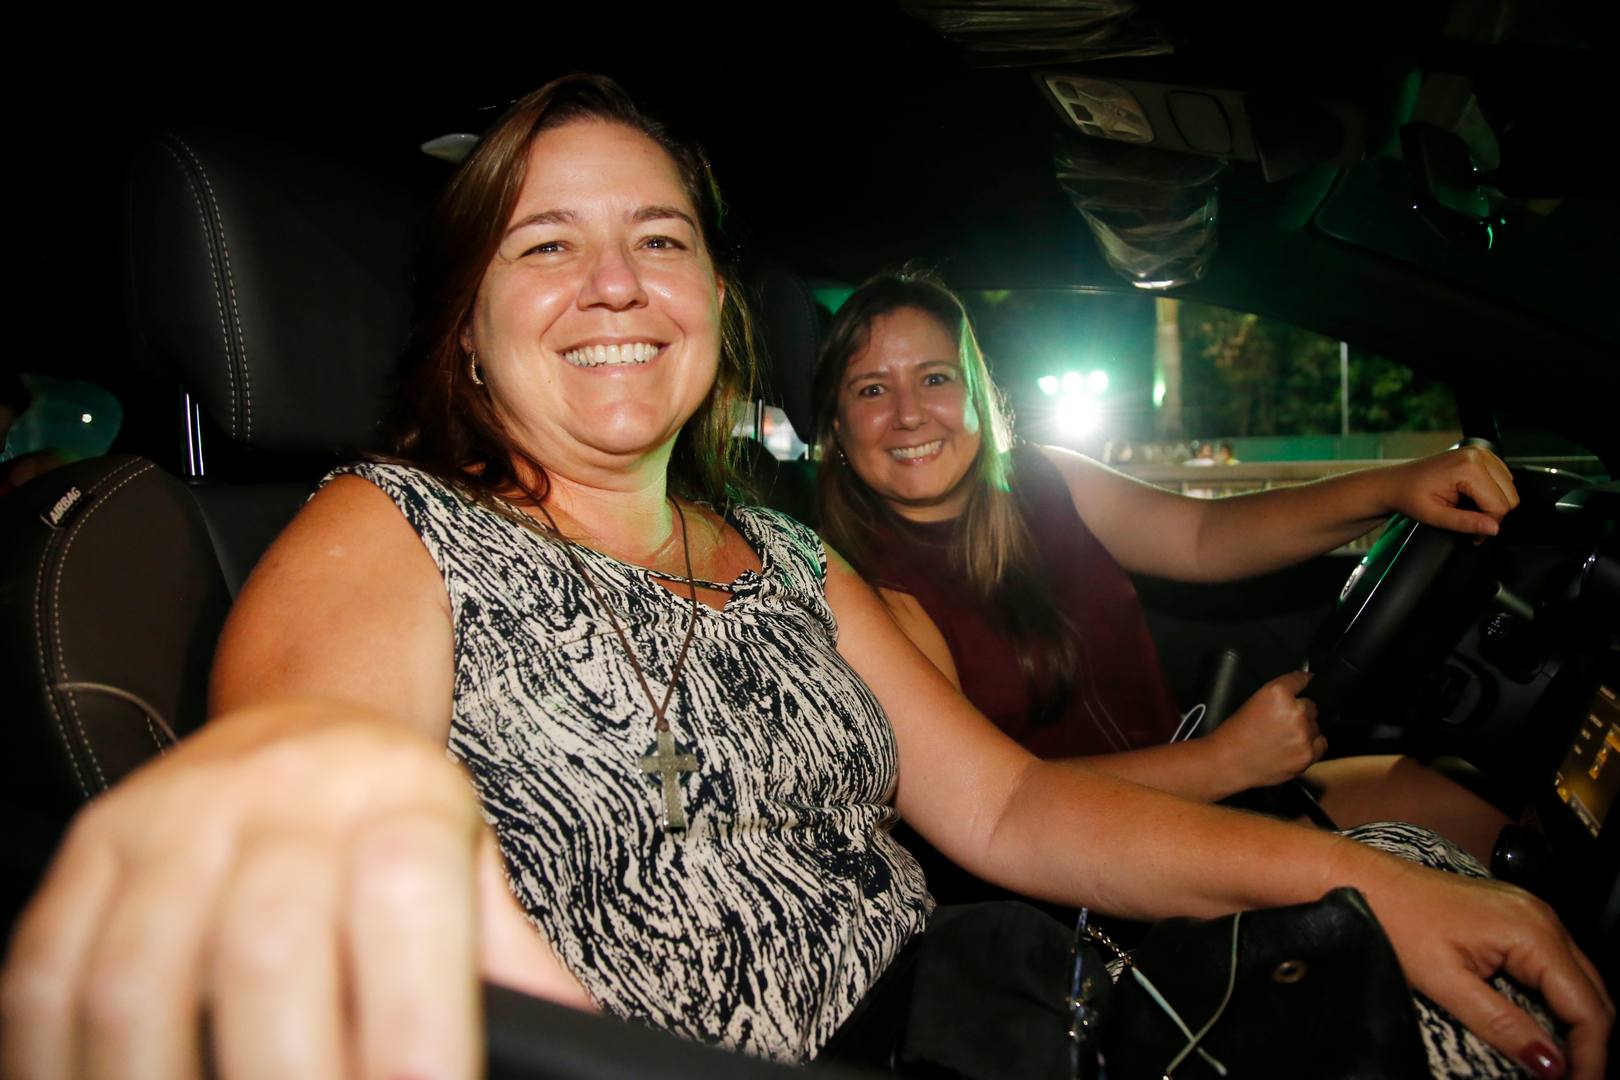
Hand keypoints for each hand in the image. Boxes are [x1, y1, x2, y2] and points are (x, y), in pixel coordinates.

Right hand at [1, 700, 591, 1079]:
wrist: (306, 716)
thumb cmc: (396, 819)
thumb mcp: (471, 868)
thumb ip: (509, 959)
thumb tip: (572, 1035)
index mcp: (400, 802)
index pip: (404, 902)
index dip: (408, 1025)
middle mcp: (287, 798)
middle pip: (268, 948)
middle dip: (289, 1078)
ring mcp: (177, 818)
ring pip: (141, 972)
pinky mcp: (97, 848)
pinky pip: (51, 965)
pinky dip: (57, 1058)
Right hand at [1206, 671, 1324, 787]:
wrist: (1229, 761)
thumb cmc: (1235, 733)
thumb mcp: (1253, 701)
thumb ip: (1280, 693)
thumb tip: (1302, 685)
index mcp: (1278, 693)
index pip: (1301, 679)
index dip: (1303, 681)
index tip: (1306, 680)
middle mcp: (1295, 711)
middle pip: (1311, 706)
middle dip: (1300, 712)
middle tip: (1281, 722)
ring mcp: (1303, 734)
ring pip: (1316, 726)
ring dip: (1305, 730)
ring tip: (1283, 738)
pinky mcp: (1307, 754)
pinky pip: (1321, 744)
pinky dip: (1311, 745)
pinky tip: (1293, 747)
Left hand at [1358, 854, 1613, 1079]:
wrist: (1362, 879)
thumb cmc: (1394, 918)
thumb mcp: (1446, 982)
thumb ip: (1503, 1024)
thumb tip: (1549, 1064)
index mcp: (1532, 932)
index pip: (1587, 1006)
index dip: (1590, 1055)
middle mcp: (1541, 917)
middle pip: (1591, 994)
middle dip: (1589, 1043)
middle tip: (1572, 1079)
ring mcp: (1530, 913)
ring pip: (1577, 979)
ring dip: (1574, 1022)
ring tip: (1558, 1061)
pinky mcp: (1515, 916)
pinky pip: (1554, 964)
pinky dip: (1555, 998)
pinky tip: (1539, 1023)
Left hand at [1383, 445, 1518, 536]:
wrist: (1395, 482)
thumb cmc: (1408, 496)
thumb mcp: (1434, 516)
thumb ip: (1466, 523)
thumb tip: (1493, 529)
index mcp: (1468, 467)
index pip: (1500, 505)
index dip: (1488, 524)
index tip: (1473, 533)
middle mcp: (1478, 455)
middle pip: (1509, 497)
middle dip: (1492, 515)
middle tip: (1469, 522)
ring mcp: (1481, 452)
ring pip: (1509, 489)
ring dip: (1492, 503)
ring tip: (1466, 508)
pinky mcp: (1481, 455)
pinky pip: (1502, 480)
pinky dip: (1491, 492)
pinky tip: (1471, 497)